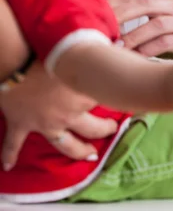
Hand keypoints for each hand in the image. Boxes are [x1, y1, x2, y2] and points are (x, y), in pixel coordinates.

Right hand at [0, 62, 117, 170]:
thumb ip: (95, 55)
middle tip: (112, 129)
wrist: (17, 62)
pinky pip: (15, 144)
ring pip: (66, 145)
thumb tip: (115, 45)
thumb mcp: (77, 52)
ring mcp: (45, 124)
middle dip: (105, 130)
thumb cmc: (48, 53)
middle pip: (92, 129)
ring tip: (89, 156)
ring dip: (79, 151)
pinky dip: (9, 155)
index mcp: (82, 96)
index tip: (123, 96)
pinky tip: (8, 165)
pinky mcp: (22, 125)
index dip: (114, 97)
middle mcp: (67, 115)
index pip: (105, 99)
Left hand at [108, 0, 172, 55]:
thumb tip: (106, 19)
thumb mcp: (161, 20)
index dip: (116, 4)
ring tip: (117, 47)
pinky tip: (136, 57)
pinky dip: (148, 50)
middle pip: (145, 5)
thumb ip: (141, 16)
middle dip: (122, 16)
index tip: (96, 15)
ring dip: (134, 36)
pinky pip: (166, 43)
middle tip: (103, 29)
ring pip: (156, 25)